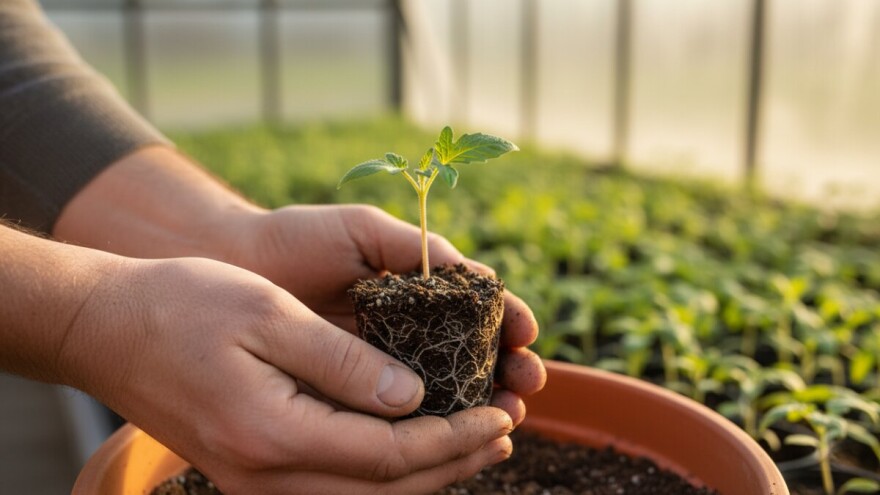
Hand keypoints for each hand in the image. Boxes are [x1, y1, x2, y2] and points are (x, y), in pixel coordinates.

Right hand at [63, 256, 512, 493]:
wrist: (106, 328)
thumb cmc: (183, 305)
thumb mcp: (269, 316)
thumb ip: (343, 363)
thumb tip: (412, 398)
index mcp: (274, 433)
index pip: (391, 455)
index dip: (453, 439)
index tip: (499, 414)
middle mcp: (266, 474)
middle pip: (385, 491)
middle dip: (453, 465)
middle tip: (503, 433)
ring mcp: (255, 480)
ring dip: (425, 476)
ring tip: (473, 445)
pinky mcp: (250, 469)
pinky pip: (334, 489)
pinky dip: (384, 475)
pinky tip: (410, 448)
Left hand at [227, 204, 546, 424]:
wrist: (231, 266)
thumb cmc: (297, 239)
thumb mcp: (362, 230)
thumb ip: (413, 247)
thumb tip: (473, 275)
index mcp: (419, 290)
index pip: (479, 309)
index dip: (508, 322)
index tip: (525, 334)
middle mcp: (409, 332)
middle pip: (474, 357)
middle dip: (507, 372)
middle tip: (524, 384)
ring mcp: (382, 366)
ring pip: (446, 393)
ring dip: (481, 404)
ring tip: (505, 414)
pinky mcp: (351, 395)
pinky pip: (397, 417)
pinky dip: (432, 427)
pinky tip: (454, 434)